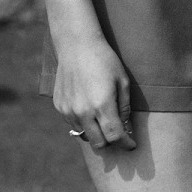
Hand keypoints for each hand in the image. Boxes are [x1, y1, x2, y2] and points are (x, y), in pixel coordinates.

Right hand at [52, 34, 136, 151]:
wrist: (77, 46)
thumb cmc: (105, 60)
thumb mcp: (122, 80)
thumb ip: (124, 106)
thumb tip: (125, 126)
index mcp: (102, 105)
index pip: (115, 136)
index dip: (125, 143)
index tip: (131, 145)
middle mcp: (83, 112)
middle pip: (99, 143)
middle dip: (111, 141)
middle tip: (118, 132)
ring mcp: (69, 111)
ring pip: (84, 135)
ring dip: (95, 131)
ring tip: (102, 117)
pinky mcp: (59, 107)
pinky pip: (73, 123)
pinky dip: (83, 121)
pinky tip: (88, 106)